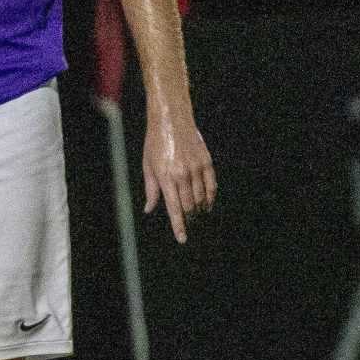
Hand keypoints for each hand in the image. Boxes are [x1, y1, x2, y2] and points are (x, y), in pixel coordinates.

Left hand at [143, 116, 215, 243]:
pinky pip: (212, 185)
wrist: (171, 119)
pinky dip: (210, 197)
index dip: (179, 226)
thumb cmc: (155, 143)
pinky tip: (207, 203)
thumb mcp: (148, 166)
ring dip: (199, 209)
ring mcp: (196, 168)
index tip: (183, 239)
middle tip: (188, 221)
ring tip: (196, 213)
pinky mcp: (206, 161)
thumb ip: (151, 190)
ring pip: (201, 198)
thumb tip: (149, 209)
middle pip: (189, 206)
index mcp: (165, 177)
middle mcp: (182, 174)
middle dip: (189, 218)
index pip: (174, 209)